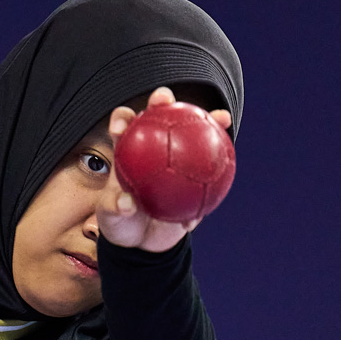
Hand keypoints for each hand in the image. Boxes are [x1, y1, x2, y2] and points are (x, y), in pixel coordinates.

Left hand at [98, 86, 232, 252]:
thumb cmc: (120, 222)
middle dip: (163, 102)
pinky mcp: (193, 178)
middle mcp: (152, 149)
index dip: (123, 119)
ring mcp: (175, 162)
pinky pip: (209, 171)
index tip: (123, 122)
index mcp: (128, 153)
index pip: (124, 129)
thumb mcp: (110, 217)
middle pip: (159, 120)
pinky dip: (218, 167)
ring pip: (192, 136)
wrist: (142, 240)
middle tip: (165, 99)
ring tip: (222, 117)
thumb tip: (126, 203)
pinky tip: (230, 158)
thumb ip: (114, 207)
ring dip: (208, 121)